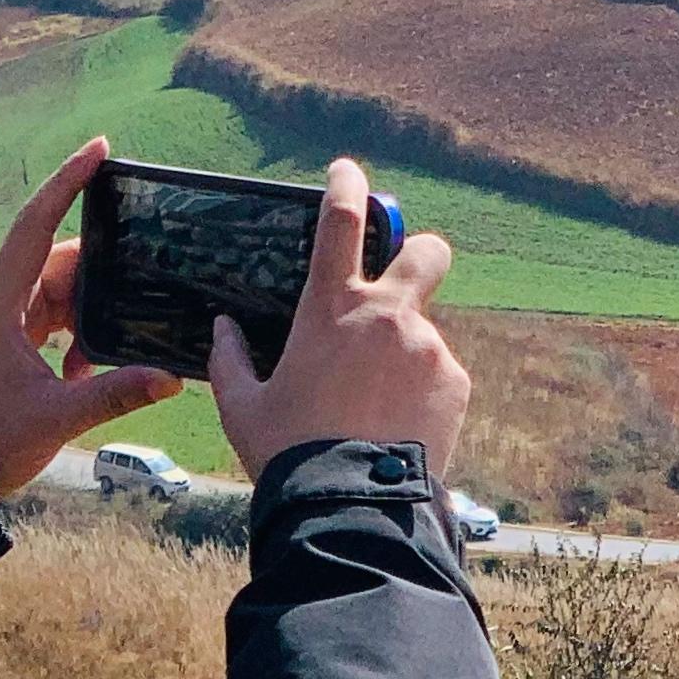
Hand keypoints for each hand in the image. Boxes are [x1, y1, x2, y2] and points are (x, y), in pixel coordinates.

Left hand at [0, 136, 181, 505]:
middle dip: (99, 280)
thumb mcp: (55, 418)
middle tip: (139, 291)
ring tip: (107, 350)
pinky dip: (72, 333)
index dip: (68, 182)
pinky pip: (46, 315)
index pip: (36, 225)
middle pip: (57, 263)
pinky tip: (87, 366)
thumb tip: (172, 378)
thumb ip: (116, 392)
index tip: (99, 148)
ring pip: (55, 292)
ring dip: (86, 316)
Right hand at [209, 159, 468, 483]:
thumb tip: (222, 328)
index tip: (347, 171)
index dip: (346, 185)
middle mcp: (388, 314)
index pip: (340, 222)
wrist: (350, 507)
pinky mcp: (456, 383)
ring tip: (376, 406)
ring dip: (404, 352)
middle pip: (427, 251)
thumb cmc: (288, 453)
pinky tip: (396, 427)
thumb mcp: (242, 406)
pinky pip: (439, 375)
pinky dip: (421, 392)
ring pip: (424, 330)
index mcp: (331, 308)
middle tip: (405, 277)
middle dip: (421, 253)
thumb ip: (229, 359)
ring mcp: (428, 347)